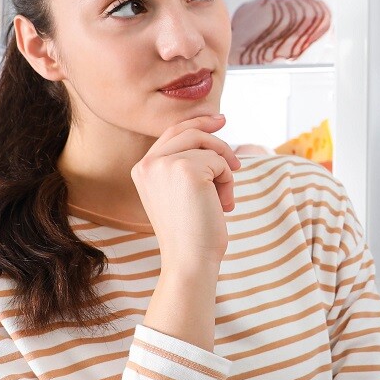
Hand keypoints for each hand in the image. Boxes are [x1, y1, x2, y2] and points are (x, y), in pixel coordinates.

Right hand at [131, 113, 241, 264]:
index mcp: (142, 168)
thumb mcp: (179, 193)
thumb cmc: (190, 232)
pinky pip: (220, 162)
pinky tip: (223, 205)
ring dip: (224, 170)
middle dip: (216, 138)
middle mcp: (149, 163)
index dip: (196, 122)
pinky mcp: (187, 169)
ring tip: (224, 198)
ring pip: (208, 147)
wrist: (189, 259)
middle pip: (189, 131)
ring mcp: (166, 163)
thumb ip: (184, 166)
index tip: (219, 120)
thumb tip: (211, 136)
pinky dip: (228, 182)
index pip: (172, 133)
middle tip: (237, 158)